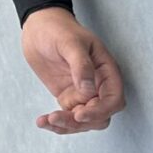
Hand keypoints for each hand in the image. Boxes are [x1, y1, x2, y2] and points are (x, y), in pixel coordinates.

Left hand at [20, 9, 124, 134]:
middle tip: (58, 117)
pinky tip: (41, 121)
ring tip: (46, 120)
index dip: (100, 111)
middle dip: (81, 122)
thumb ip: (81, 65)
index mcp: (106, 71)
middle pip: (100, 115)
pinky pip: (67, 116)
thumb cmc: (59, 29)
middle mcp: (98, 85)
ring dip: (67, 126)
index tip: (80, 114)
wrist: (39, 27)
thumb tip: (89, 90)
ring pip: (84, 121)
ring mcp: (83, 93)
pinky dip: (56, 123)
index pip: (114, 99)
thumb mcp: (70, 43)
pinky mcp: (67, 97)